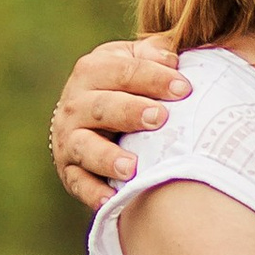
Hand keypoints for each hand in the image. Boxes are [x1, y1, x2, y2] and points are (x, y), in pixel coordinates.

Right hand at [50, 33, 189, 212]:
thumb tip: (171, 58)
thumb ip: (154, 55)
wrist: (93, 120)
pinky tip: (110, 200)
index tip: (185, 88)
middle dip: (131, 111)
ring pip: (84, 146)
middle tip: (160, 118)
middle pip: (102, 106)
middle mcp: (75, 104)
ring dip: (107, 157)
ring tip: (132, 167)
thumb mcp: (136, 61)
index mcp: (93, 70)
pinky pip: (79, 183)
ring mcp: (69, 139)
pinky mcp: (70, 171)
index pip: (122, 70)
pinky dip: (93, 193)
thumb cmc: (128, 86)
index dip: (154, 77)